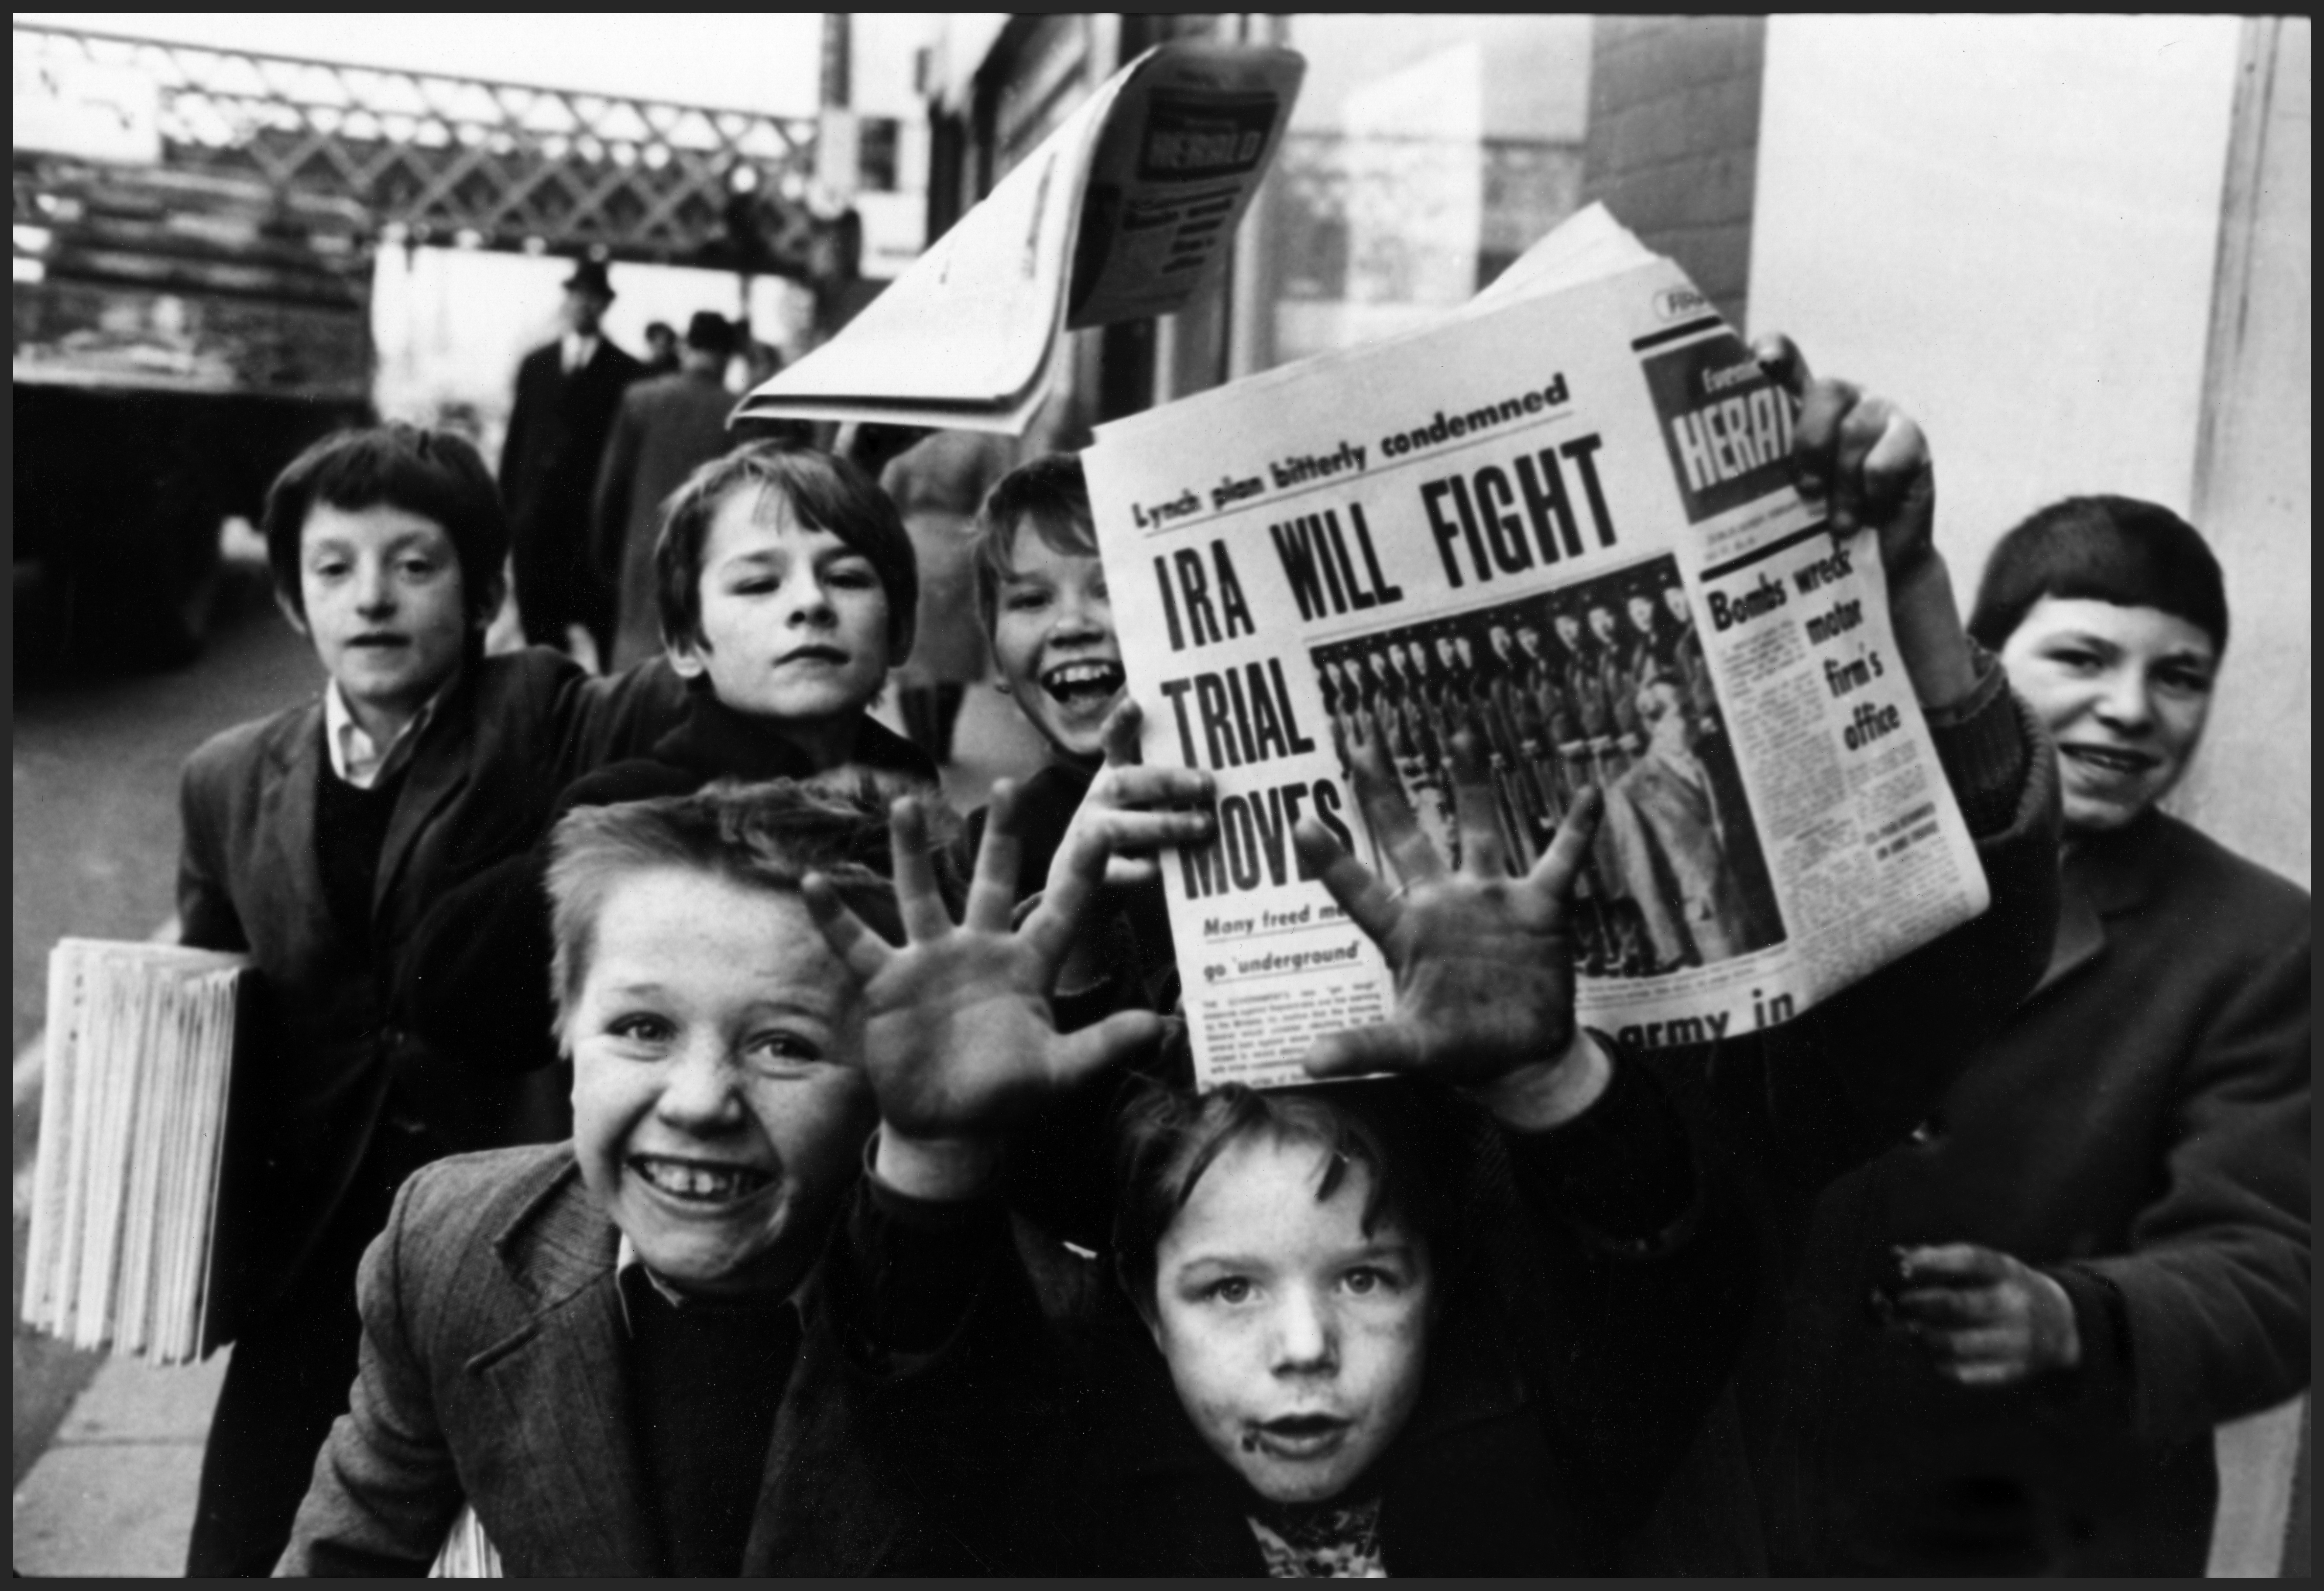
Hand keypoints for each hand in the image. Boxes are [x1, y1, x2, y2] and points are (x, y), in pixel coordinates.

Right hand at [804, 785, 1163, 1199]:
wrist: (947, 1129)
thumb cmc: (1005, 1099)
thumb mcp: (1059, 1073)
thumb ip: (1104, 1047)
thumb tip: (1163, 1029)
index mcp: (1027, 967)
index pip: (1061, 911)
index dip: (1081, 876)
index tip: (1098, 830)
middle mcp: (980, 951)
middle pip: (993, 882)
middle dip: (1001, 837)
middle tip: (1008, 783)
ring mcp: (931, 962)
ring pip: (921, 895)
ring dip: (911, 852)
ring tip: (907, 804)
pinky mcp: (888, 983)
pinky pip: (858, 943)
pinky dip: (834, 917)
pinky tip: (814, 882)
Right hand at [1046, 698, 1216, 897]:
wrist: (1078, 882)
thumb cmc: (1126, 834)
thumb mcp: (1142, 803)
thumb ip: (1167, 788)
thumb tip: (1221, 780)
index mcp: (1112, 776)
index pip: (1113, 741)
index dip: (1122, 722)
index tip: (1137, 703)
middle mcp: (1096, 799)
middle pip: (1123, 782)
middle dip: (1166, 781)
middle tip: (1209, 783)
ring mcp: (1087, 834)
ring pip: (1118, 827)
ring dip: (1164, 825)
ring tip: (1205, 825)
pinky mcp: (1086, 870)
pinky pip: (1118, 870)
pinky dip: (1144, 870)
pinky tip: (1168, 868)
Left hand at [1291, 726, 1610, 1128]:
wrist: (1521, 1058)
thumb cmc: (1459, 1049)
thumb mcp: (1409, 1049)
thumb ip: (1364, 1048)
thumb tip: (1307, 1065)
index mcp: (1405, 933)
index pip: (1360, 888)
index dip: (1331, 859)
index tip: (1298, 821)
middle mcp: (1443, 903)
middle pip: (1406, 838)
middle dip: (1384, 792)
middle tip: (1361, 740)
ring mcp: (1491, 900)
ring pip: (1478, 828)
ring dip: (1471, 782)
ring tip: (1460, 731)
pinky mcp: (1540, 909)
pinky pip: (1560, 861)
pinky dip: (1577, 829)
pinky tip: (1588, 791)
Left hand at [1754, 332, 1973, 707]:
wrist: (1871, 569)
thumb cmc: (1809, 532)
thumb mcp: (1771, 505)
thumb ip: (1744, 482)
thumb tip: (1683, 501)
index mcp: (1795, 408)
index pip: (1783, 361)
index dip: (1774, 353)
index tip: (1760, 362)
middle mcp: (1838, 402)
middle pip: (1825, 390)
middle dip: (1810, 440)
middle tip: (1803, 490)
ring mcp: (1879, 416)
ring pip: (1859, 426)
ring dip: (1845, 481)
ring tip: (1838, 525)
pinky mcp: (1912, 441)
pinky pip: (1894, 450)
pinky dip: (1876, 486)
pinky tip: (1871, 513)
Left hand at [1874, 1243, 2081, 1387]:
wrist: (2060, 1323)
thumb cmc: (2000, 1287)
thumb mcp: (1982, 1266)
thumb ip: (1937, 1259)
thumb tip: (1894, 1258)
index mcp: (2006, 1271)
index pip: (1969, 1260)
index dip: (1932, 1262)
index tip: (1901, 1267)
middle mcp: (2016, 1304)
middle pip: (1958, 1305)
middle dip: (1918, 1304)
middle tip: (1894, 1303)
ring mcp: (2018, 1340)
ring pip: (1957, 1343)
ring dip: (1921, 1338)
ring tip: (1903, 1330)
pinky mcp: (2014, 1371)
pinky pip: (1968, 1374)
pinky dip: (1940, 1365)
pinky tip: (1928, 1355)